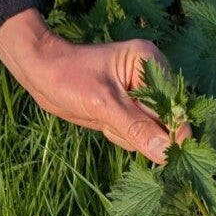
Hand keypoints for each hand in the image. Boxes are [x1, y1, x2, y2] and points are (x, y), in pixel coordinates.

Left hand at [0, 7, 190, 163]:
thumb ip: (136, 128)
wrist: (40, 72)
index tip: (160, 151)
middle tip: (114, 120)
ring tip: (104, 116)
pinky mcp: (130, 108)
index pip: (175, 106)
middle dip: (143, 132)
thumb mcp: (102, 103)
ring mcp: (140, 93)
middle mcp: (150, 76)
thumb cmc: (67, 76)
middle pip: (166, 122)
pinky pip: (138, 135)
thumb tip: (167, 154)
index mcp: (148, 62)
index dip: (170, 132)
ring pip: (152, 134)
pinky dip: (122, 135)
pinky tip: (103, 120)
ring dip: (129, 135)